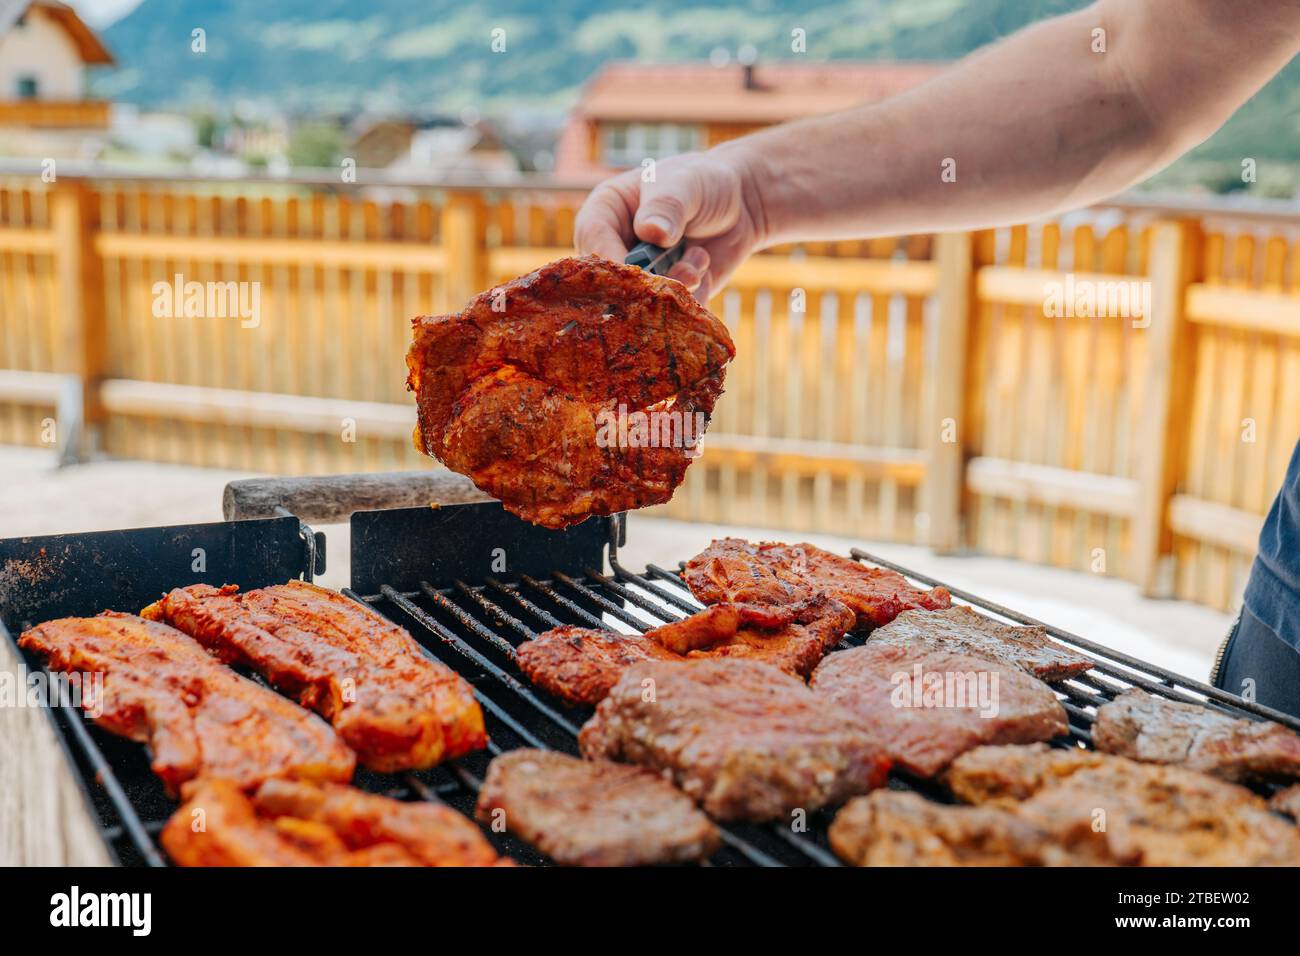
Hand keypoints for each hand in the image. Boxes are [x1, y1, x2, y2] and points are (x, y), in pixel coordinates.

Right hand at [573, 149, 765, 302]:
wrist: (741, 205)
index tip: (633, 272)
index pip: (592, 238)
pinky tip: (703, 264)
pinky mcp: (663, 298)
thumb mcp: (684, 184)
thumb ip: (667, 206)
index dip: (610, 258)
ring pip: (641, 301)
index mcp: (606, 212)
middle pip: (610, 279)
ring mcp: (640, 276)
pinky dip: (690, 297)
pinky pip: (669, 314)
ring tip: (697, 256)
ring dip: (673, 285)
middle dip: (643, 283)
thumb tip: (652, 232)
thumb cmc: (702, 183)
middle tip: (671, 276)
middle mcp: (615, 247)